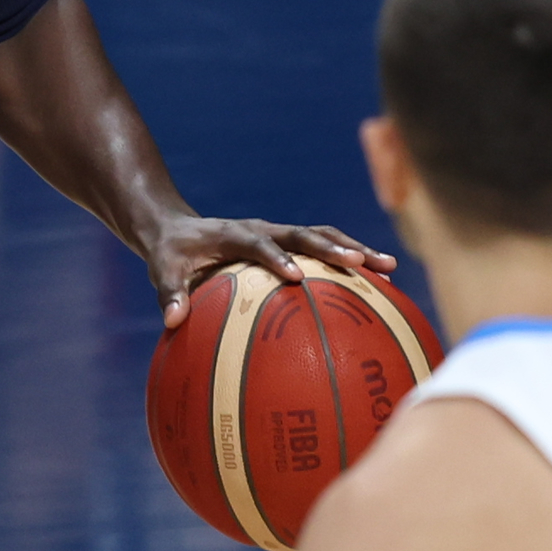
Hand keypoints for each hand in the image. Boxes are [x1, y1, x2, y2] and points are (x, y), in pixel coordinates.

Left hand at [141, 212, 394, 327]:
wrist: (178, 229)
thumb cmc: (170, 254)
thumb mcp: (161, 271)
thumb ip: (168, 294)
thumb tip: (172, 321)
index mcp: (233, 234)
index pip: (258, 243)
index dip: (276, 257)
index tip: (295, 277)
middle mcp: (263, 229)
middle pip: (304, 233)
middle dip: (334, 247)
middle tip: (362, 263)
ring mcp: (279, 233)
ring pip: (323, 236)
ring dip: (355, 250)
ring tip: (389, 269)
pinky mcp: (289, 243)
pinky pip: (325, 248)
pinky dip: (352, 261)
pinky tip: (382, 283)